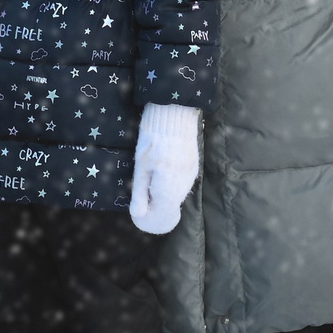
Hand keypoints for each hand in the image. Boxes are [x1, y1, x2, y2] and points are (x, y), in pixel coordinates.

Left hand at [128, 102, 202, 234]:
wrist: (173, 115)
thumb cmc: (151, 140)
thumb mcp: (141, 166)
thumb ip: (140, 192)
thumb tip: (138, 214)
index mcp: (168, 183)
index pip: (164, 211)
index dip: (153, 216)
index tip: (142, 215)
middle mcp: (183, 182)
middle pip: (172, 204)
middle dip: (158, 206)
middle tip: (143, 201)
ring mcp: (191, 174)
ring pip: (178, 195)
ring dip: (165, 196)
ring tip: (151, 186)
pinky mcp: (194, 166)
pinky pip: (183, 184)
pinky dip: (172, 186)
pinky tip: (163, 178)